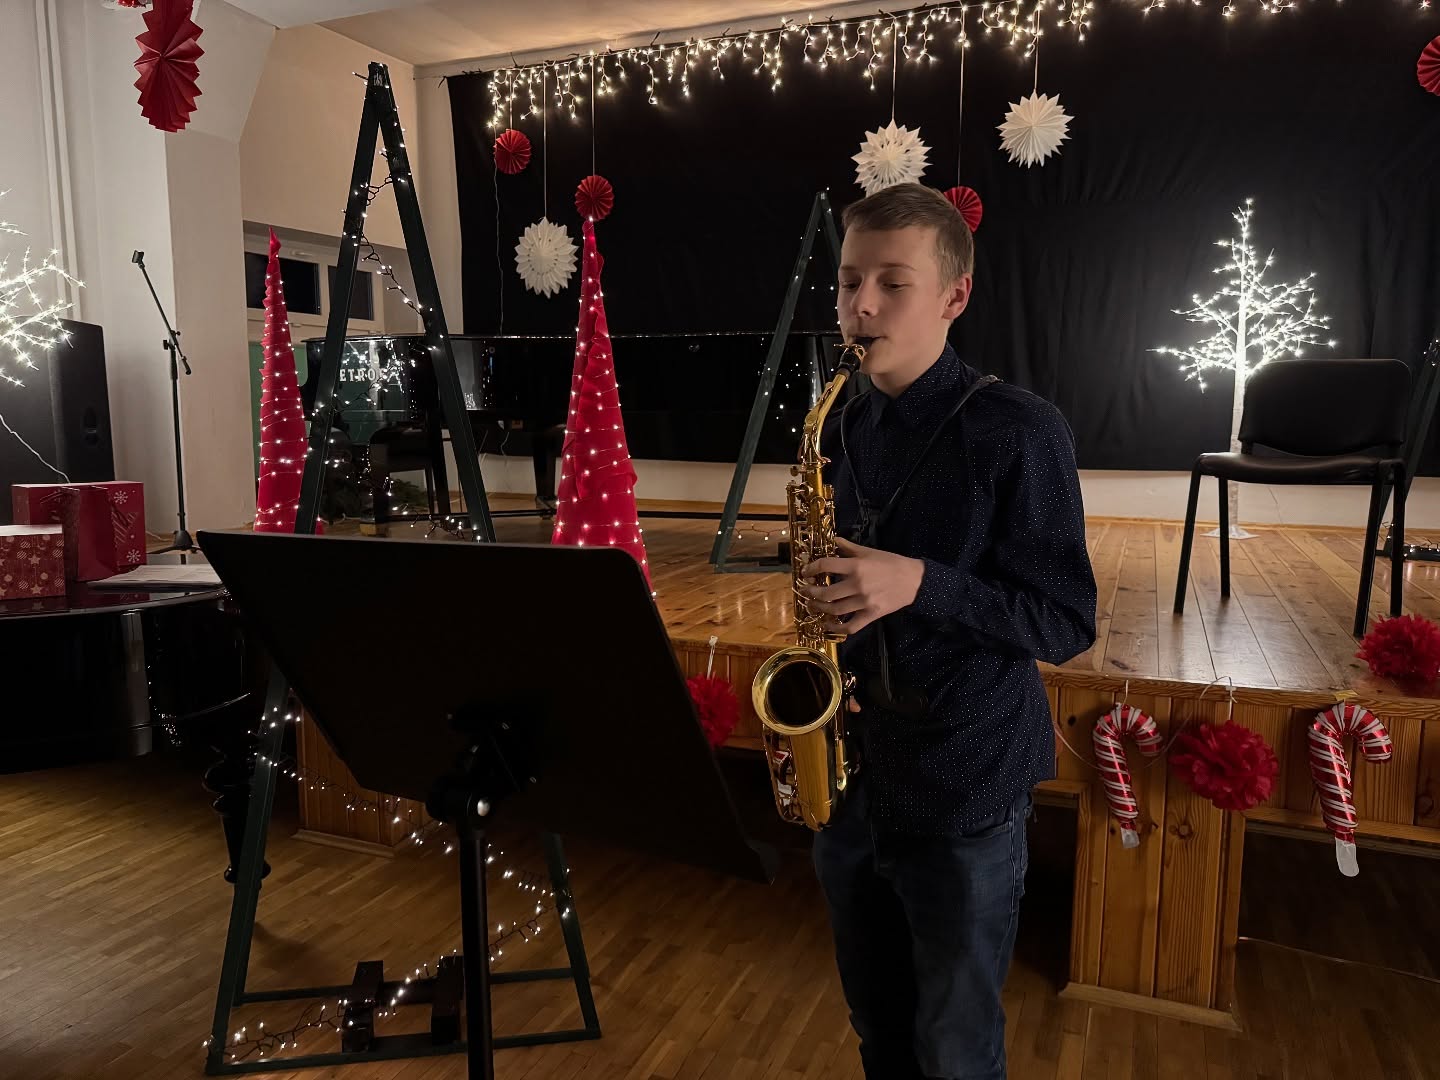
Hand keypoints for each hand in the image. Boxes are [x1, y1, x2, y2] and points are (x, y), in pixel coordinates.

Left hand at [799, 536, 924, 635]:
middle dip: (811, 592)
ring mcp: (864, 602)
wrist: (914, 580)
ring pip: (834, 610)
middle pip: (826, 592)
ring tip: (813, 605)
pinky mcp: (871, 615)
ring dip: (820, 609)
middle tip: (806, 590)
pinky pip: (850, 626)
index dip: (811, 568)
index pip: (826, 565)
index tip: (806, 572)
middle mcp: (857, 585)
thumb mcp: (869, 551)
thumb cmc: (891, 563)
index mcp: (856, 566)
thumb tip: (833, 540)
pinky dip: (837, 628)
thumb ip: (849, 547)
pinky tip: (828, 625)